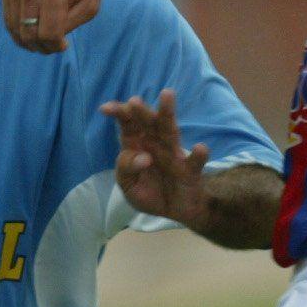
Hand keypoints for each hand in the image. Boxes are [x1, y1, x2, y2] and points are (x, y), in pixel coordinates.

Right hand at [3, 0, 104, 52]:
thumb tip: (49, 41)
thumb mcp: (89, 7)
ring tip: (43, 39)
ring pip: (15, 30)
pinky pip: (8, 19)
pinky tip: (33, 27)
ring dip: (28, 41)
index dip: (56, 47)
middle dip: (42, 47)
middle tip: (52, 46)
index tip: (64, 45)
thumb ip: (69, 26)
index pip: (48, 35)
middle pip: (28, 35)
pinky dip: (19, 29)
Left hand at [104, 90, 210, 223]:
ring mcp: (174, 154)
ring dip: (168, 113)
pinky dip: (199, 155)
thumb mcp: (129, 185)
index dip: (119, 114)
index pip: (128, 125)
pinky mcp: (190, 170)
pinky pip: (195, 162)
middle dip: (141, 111)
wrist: (175, 211)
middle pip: (148, 122)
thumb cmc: (150, 192)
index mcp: (137, 145)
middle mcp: (155, 144)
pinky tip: (200, 148)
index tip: (106, 108)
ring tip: (167, 94)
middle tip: (134, 101)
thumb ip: (126, 170)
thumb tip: (143, 158)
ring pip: (171, 131)